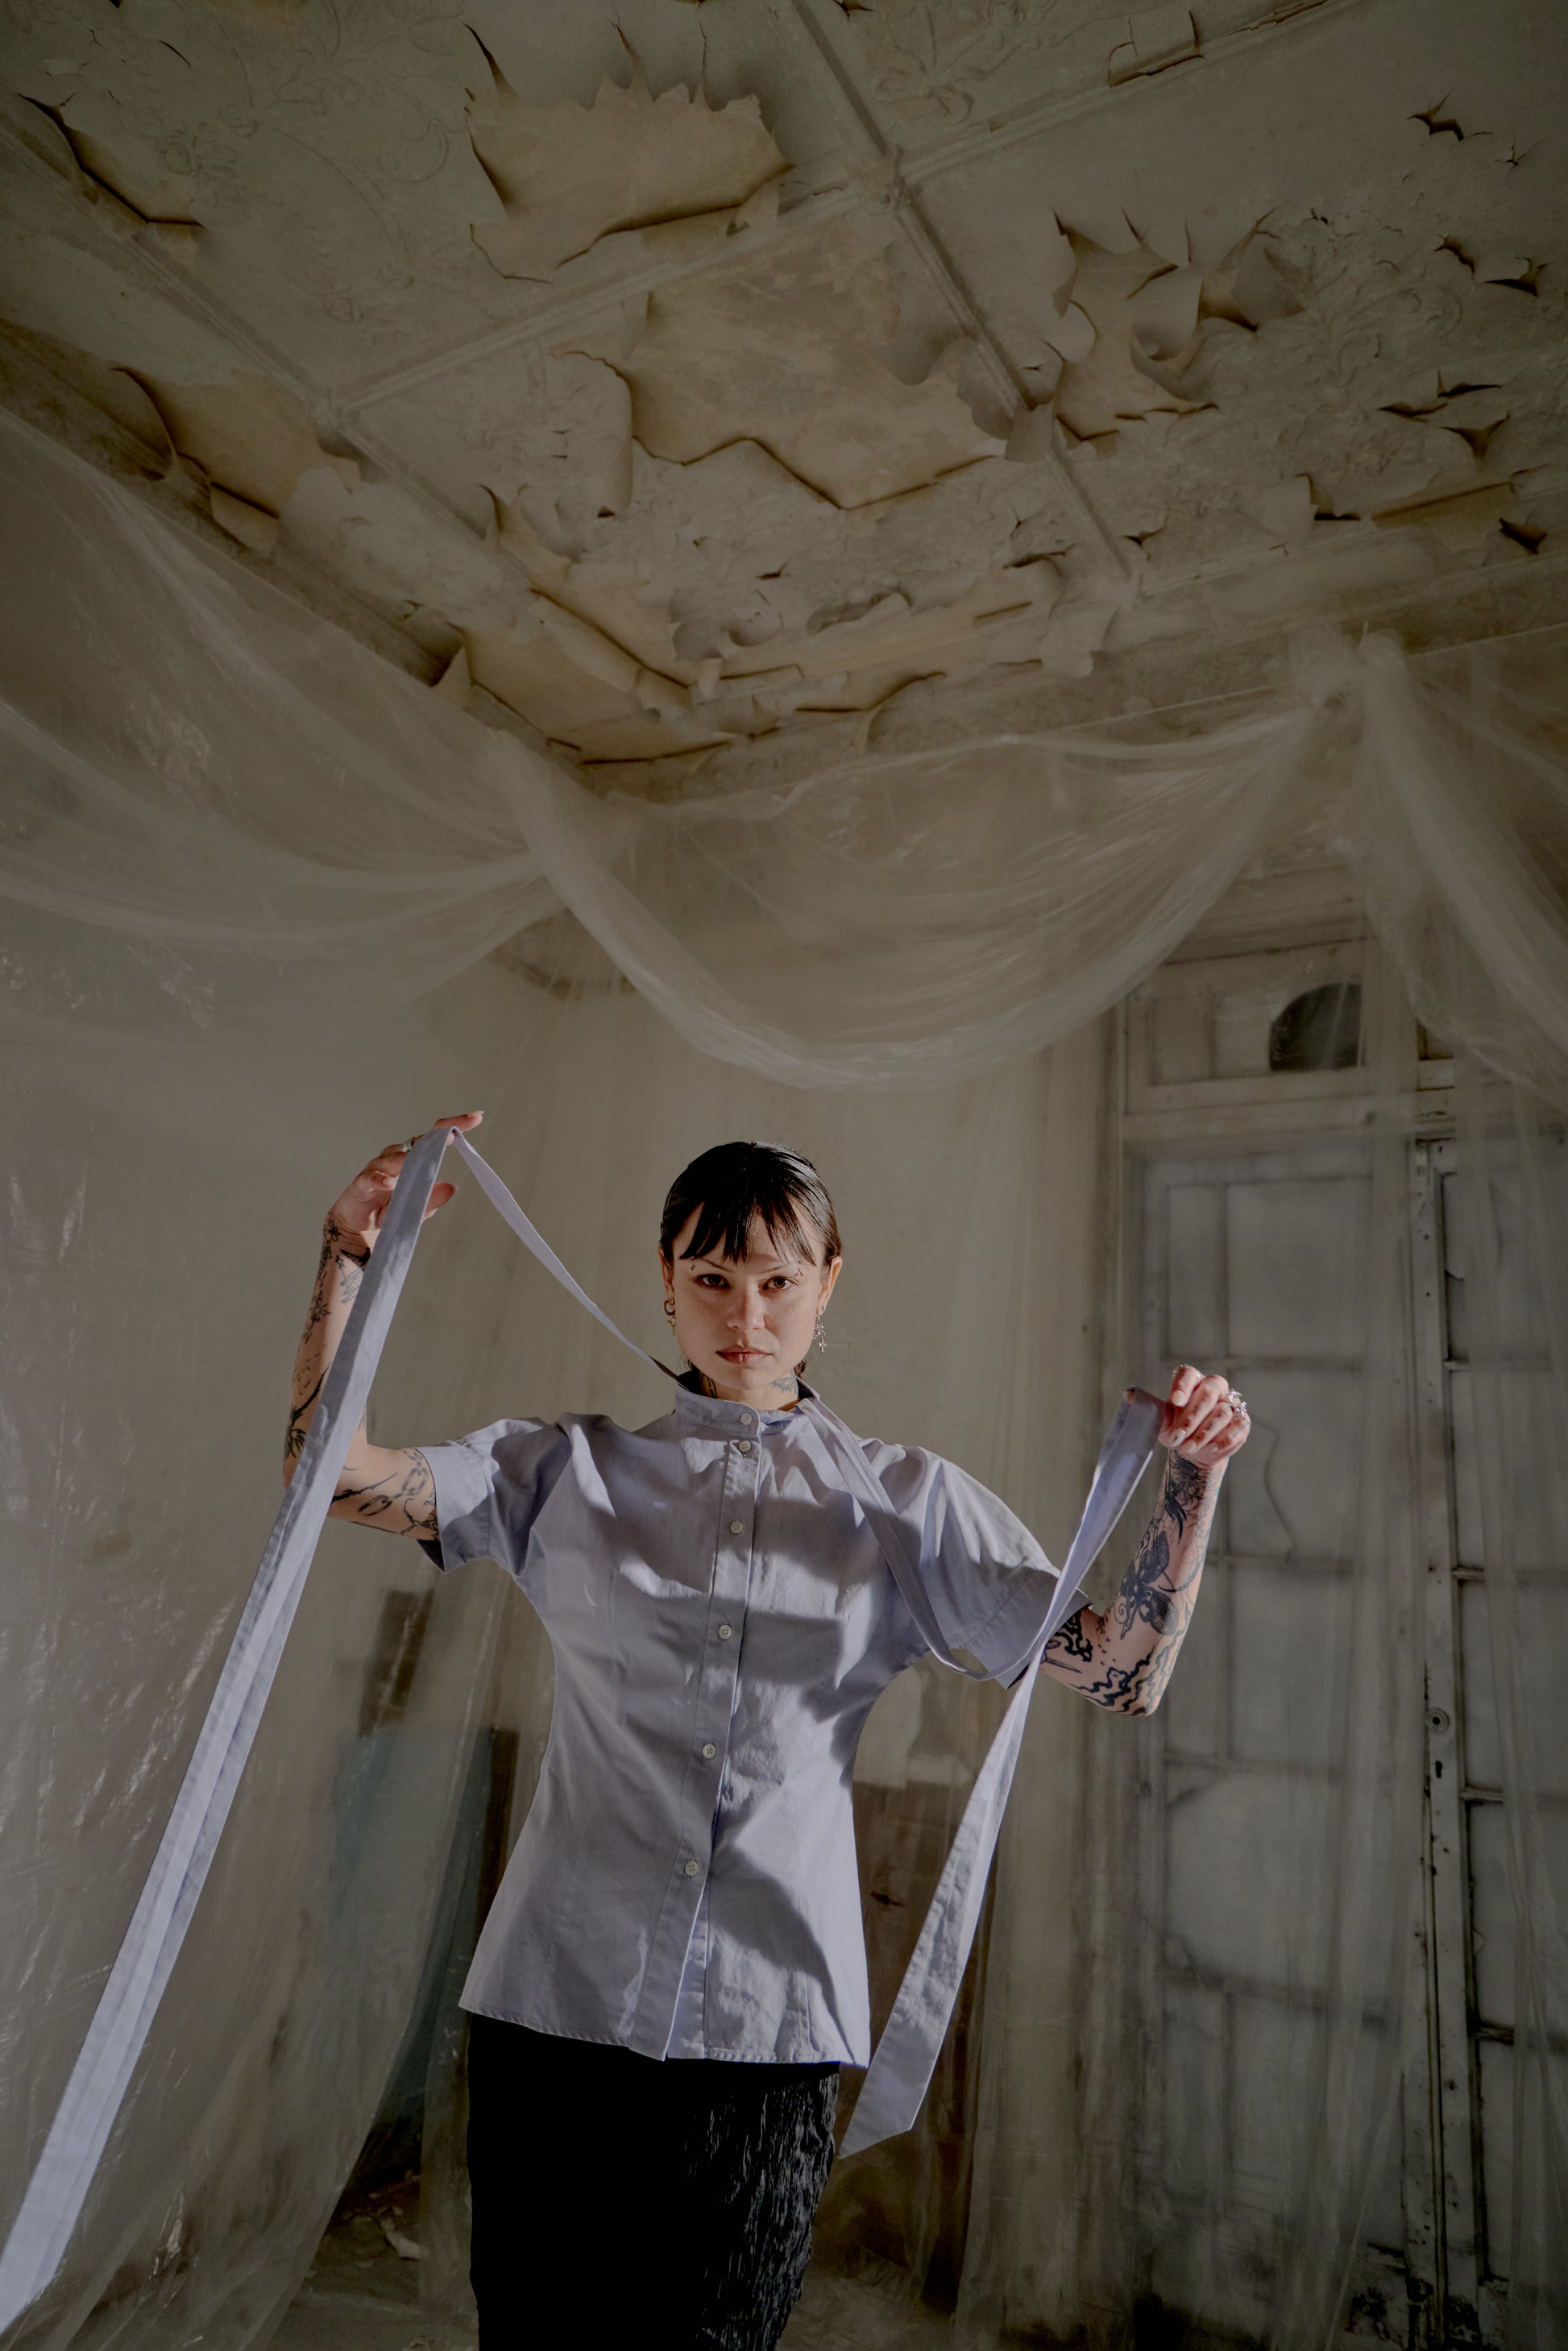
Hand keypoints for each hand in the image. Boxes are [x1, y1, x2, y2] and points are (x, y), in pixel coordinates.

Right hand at [326, 1111, 482, 1245]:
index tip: (475, 1118)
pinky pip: (370, 1178)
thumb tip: (452, 1188)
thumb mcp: (417, 1209)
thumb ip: (432, 1199)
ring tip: (422, 1161)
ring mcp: (377, 1169)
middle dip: (437, 1137)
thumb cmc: (391, 1210)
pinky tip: (389, 1183)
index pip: (434, 1138)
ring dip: (407, 1160)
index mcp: (412, 1159)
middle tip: (454, 1135)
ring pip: (393, 1158)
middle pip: (417, 1142)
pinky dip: (380, 1179)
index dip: (453, 1126)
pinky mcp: (361, 1184)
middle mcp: (395, 1158)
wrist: (360, 1226)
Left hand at [1154, 1364, 1248, 1469]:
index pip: (1189, 1374)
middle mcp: (1214, 1387)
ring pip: (1222, 1412)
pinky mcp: (1242, 1421)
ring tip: (1188, 1447)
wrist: (1194, 1450)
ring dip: (1204, 1433)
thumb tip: (1128, 1395)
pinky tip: (1210, 1448)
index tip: (1175, 1401)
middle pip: (1209, 1393)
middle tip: (1179, 1436)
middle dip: (1193, 1417)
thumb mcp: (1160, 1421)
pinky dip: (1222, 1439)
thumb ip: (1149, 1408)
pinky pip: (1237, 1427)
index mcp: (1192, 1381)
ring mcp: (1230, 1404)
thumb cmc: (1176, 1429)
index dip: (1184, 1385)